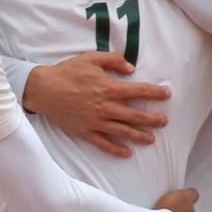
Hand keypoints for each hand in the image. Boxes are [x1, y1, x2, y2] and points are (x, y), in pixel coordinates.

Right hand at [24, 51, 169, 158]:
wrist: (44, 89)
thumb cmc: (68, 72)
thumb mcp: (91, 58)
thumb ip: (114, 60)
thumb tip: (131, 68)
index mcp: (109, 88)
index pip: (139, 91)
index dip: (155, 93)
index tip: (167, 95)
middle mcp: (106, 107)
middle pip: (136, 115)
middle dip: (153, 119)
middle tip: (165, 122)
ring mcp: (96, 122)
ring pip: (123, 132)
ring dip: (140, 136)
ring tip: (151, 139)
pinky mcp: (85, 132)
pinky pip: (104, 144)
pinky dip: (116, 149)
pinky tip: (127, 153)